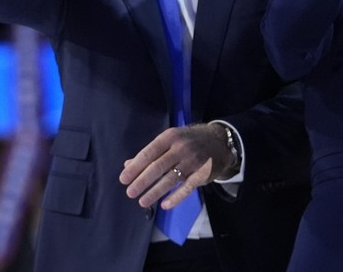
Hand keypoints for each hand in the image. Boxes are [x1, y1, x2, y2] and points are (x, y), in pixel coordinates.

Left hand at [119, 123, 237, 209]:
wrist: (219, 141)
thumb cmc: (189, 140)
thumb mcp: (171, 140)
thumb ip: (151, 152)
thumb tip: (128, 165)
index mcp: (170, 137)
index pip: (149, 153)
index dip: (135, 167)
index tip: (123, 179)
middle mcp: (181, 148)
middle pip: (158, 167)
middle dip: (142, 181)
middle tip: (130, 193)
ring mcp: (193, 161)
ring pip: (170, 179)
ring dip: (155, 192)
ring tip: (142, 202)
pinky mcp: (202, 173)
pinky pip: (186, 188)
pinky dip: (175, 197)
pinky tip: (164, 205)